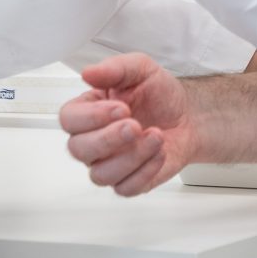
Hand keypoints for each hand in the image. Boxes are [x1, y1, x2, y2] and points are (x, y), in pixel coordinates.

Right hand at [60, 54, 198, 195]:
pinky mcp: (128, 181)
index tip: (122, 107)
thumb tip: (88, 73)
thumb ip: (115, 68)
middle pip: (79, 149)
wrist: (187, 116)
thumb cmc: (159, 94)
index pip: (69, 119)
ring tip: (156, 136)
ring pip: (101, 174)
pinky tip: (159, 152)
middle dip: (109, 138)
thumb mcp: (141, 69)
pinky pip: (125, 188)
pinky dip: (144, 171)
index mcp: (88, 111)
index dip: (91, 117)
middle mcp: (92, 140)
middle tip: (135, 125)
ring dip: (131, 156)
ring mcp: (108, 163)